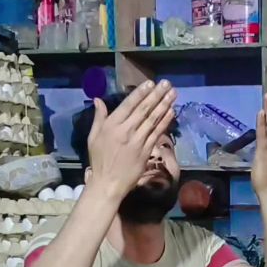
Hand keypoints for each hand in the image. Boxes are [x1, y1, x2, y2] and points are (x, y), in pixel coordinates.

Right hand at [87, 80, 176, 203]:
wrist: (108, 183)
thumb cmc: (99, 160)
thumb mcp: (93, 137)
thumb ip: (99, 117)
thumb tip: (98, 100)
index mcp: (111, 125)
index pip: (128, 105)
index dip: (140, 93)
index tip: (150, 83)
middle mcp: (126, 130)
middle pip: (144, 110)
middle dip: (156, 95)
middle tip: (167, 83)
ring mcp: (137, 141)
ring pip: (153, 120)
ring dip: (164, 105)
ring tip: (173, 94)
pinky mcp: (146, 151)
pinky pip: (157, 133)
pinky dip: (165, 122)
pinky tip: (171, 112)